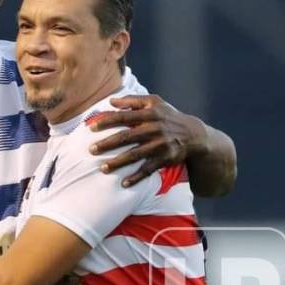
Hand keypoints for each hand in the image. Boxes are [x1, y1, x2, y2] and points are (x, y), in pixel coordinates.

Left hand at [88, 94, 208, 187]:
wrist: (193, 134)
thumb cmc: (168, 116)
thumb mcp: (155, 102)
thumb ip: (133, 100)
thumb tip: (111, 101)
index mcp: (150, 114)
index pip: (124, 117)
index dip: (107, 121)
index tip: (91, 128)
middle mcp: (154, 129)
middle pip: (127, 137)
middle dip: (108, 144)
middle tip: (91, 150)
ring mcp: (160, 145)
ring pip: (135, 155)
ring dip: (118, 162)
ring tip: (102, 168)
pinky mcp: (165, 159)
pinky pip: (148, 169)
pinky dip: (136, 177)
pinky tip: (123, 183)